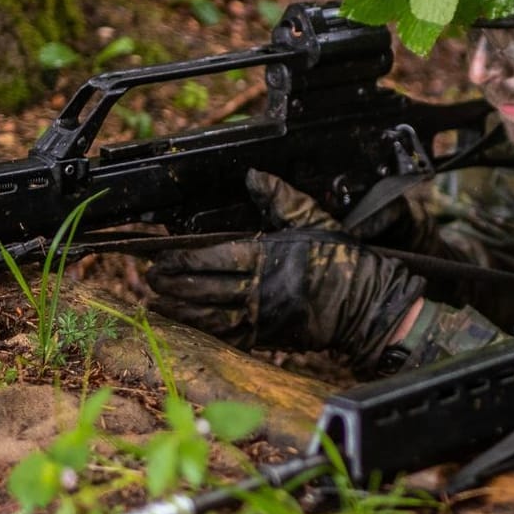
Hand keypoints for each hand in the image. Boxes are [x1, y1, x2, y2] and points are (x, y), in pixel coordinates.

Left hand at [146, 171, 423, 366]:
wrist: (366, 305)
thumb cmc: (341, 260)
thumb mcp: (313, 220)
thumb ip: (280, 198)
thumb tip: (253, 176)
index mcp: (268, 256)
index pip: (215, 257)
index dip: (183, 259)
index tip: (160, 258)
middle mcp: (260, 288)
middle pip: (205, 287)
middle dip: (173, 284)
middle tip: (148, 278)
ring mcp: (262, 316)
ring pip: (210, 315)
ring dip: (179, 309)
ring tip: (155, 302)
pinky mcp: (268, 337)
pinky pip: (228, 335)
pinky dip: (202, 331)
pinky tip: (184, 324)